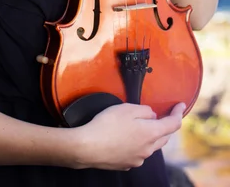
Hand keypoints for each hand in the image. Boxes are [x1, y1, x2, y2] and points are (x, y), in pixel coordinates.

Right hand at [70, 102, 184, 170]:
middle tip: (161, 115)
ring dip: (151, 136)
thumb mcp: (127, 109)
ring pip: (151, 146)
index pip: (172, 124)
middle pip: (164, 137)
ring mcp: (138, 159)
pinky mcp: (127, 164)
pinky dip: (138, 144)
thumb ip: (144, 110)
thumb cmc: (107, 124)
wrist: (88, 147)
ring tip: (140, 126)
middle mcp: (148, 149)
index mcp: (151, 133)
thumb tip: (152, 116)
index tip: (181, 105)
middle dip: (165, 126)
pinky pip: (138, 152)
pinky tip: (126, 138)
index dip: (178, 113)